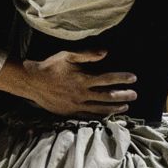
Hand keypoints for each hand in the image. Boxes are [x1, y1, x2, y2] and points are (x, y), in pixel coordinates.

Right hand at [0, 49, 135, 117]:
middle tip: (135, 95)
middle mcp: (82, 94)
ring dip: (114, 108)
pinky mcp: (70, 112)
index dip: (122, 78)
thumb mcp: (67, 55)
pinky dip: (100, 116)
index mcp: (83, 79)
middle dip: (123, 95)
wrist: (32, 82)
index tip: (133, 78)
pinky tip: (107, 115)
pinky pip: (89, 116)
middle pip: (107, 96)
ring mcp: (76, 105)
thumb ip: (87, 55)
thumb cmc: (50, 66)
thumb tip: (105, 52)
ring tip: (125, 107)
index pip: (107, 79)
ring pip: (100, 108)